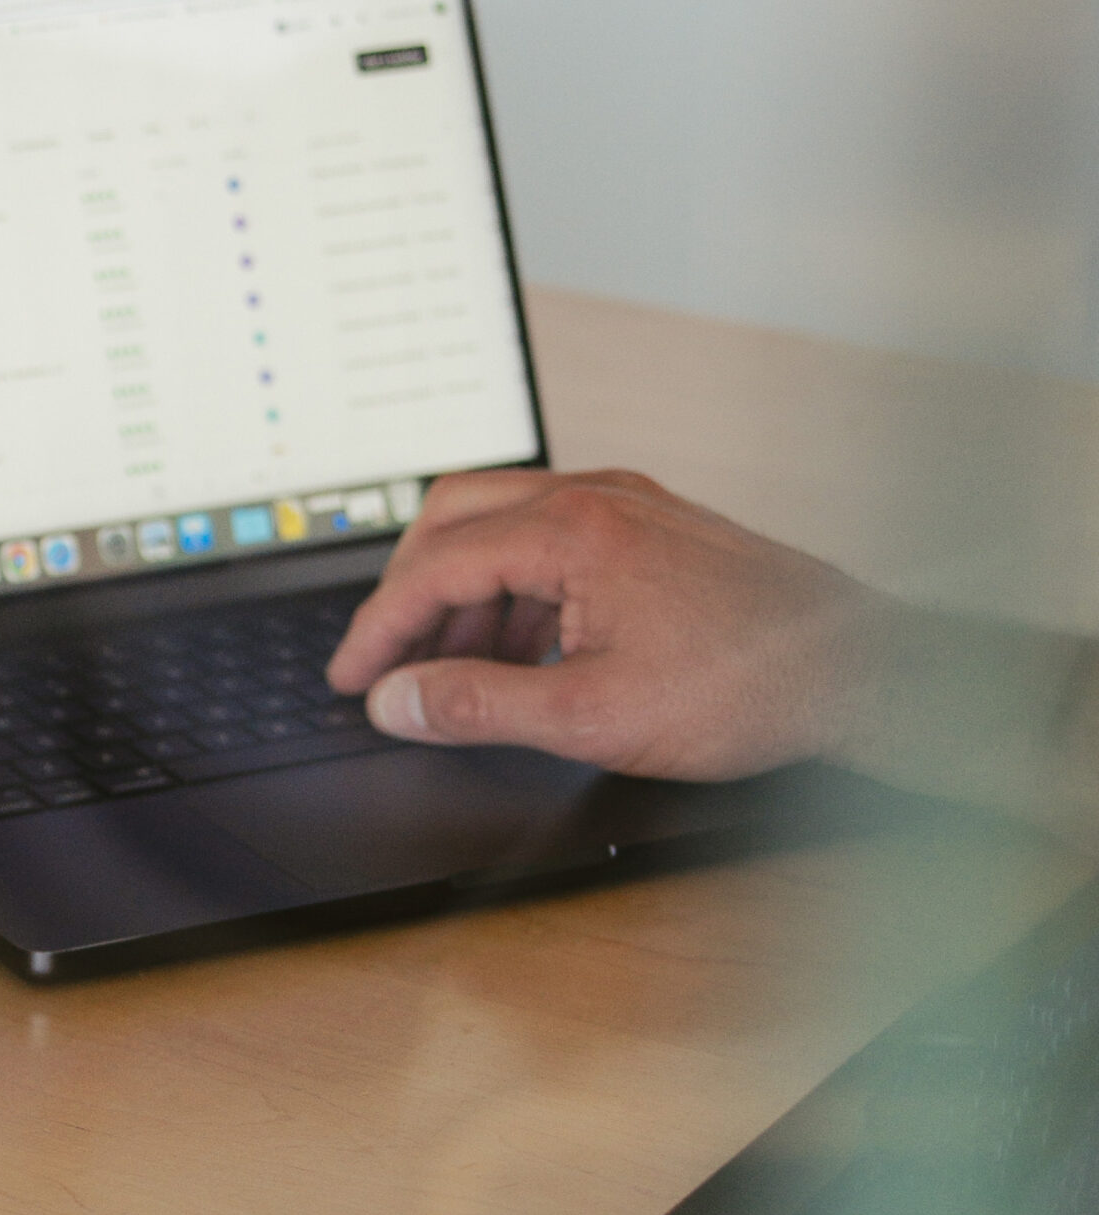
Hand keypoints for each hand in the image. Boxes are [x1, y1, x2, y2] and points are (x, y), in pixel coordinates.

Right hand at [324, 469, 891, 780]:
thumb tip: (396, 702)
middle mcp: (594, 498)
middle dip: (405, 595)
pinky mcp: (650, 528)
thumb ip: (478, 706)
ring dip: (459, 597)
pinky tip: (519, 656)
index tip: (350, 679)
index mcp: (571, 530)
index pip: (433, 567)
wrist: (863, 670)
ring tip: (451, 675)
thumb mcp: (592, 716)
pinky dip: (511, 593)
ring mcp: (625, 506)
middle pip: (450, 521)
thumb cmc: (751, 686)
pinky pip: (547, 540)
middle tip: (384, 663)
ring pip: (498, 527)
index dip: (378, 630)